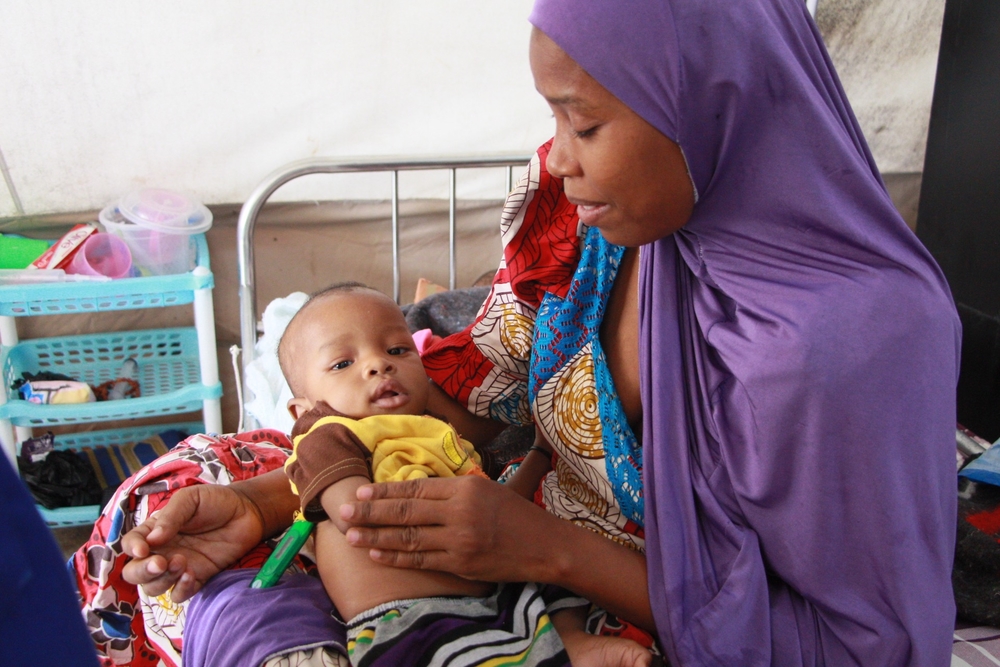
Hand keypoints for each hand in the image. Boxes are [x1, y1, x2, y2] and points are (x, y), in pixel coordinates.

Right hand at [121, 484, 265, 601]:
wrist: (248, 512)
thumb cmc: (216, 501)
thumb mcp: (190, 499)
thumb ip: (171, 517)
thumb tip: (152, 539)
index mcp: (155, 530)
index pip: (131, 544)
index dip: (132, 549)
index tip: (143, 550)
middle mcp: (163, 551)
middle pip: (135, 572)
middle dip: (142, 572)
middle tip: (160, 563)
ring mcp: (178, 567)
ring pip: (154, 587)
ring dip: (162, 580)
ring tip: (181, 563)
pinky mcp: (198, 578)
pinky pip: (179, 595)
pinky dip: (180, 590)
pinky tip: (191, 575)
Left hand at [339, 475, 564, 583]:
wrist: (544, 545)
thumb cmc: (514, 514)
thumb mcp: (485, 490)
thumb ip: (451, 491)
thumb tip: (413, 490)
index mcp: (465, 488)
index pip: (415, 490)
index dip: (385, 492)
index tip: (361, 492)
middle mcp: (460, 512)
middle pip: (406, 513)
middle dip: (371, 513)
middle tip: (344, 512)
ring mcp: (460, 540)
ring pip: (408, 538)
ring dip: (376, 537)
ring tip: (352, 535)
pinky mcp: (461, 564)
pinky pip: (421, 560)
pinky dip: (397, 556)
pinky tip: (377, 553)